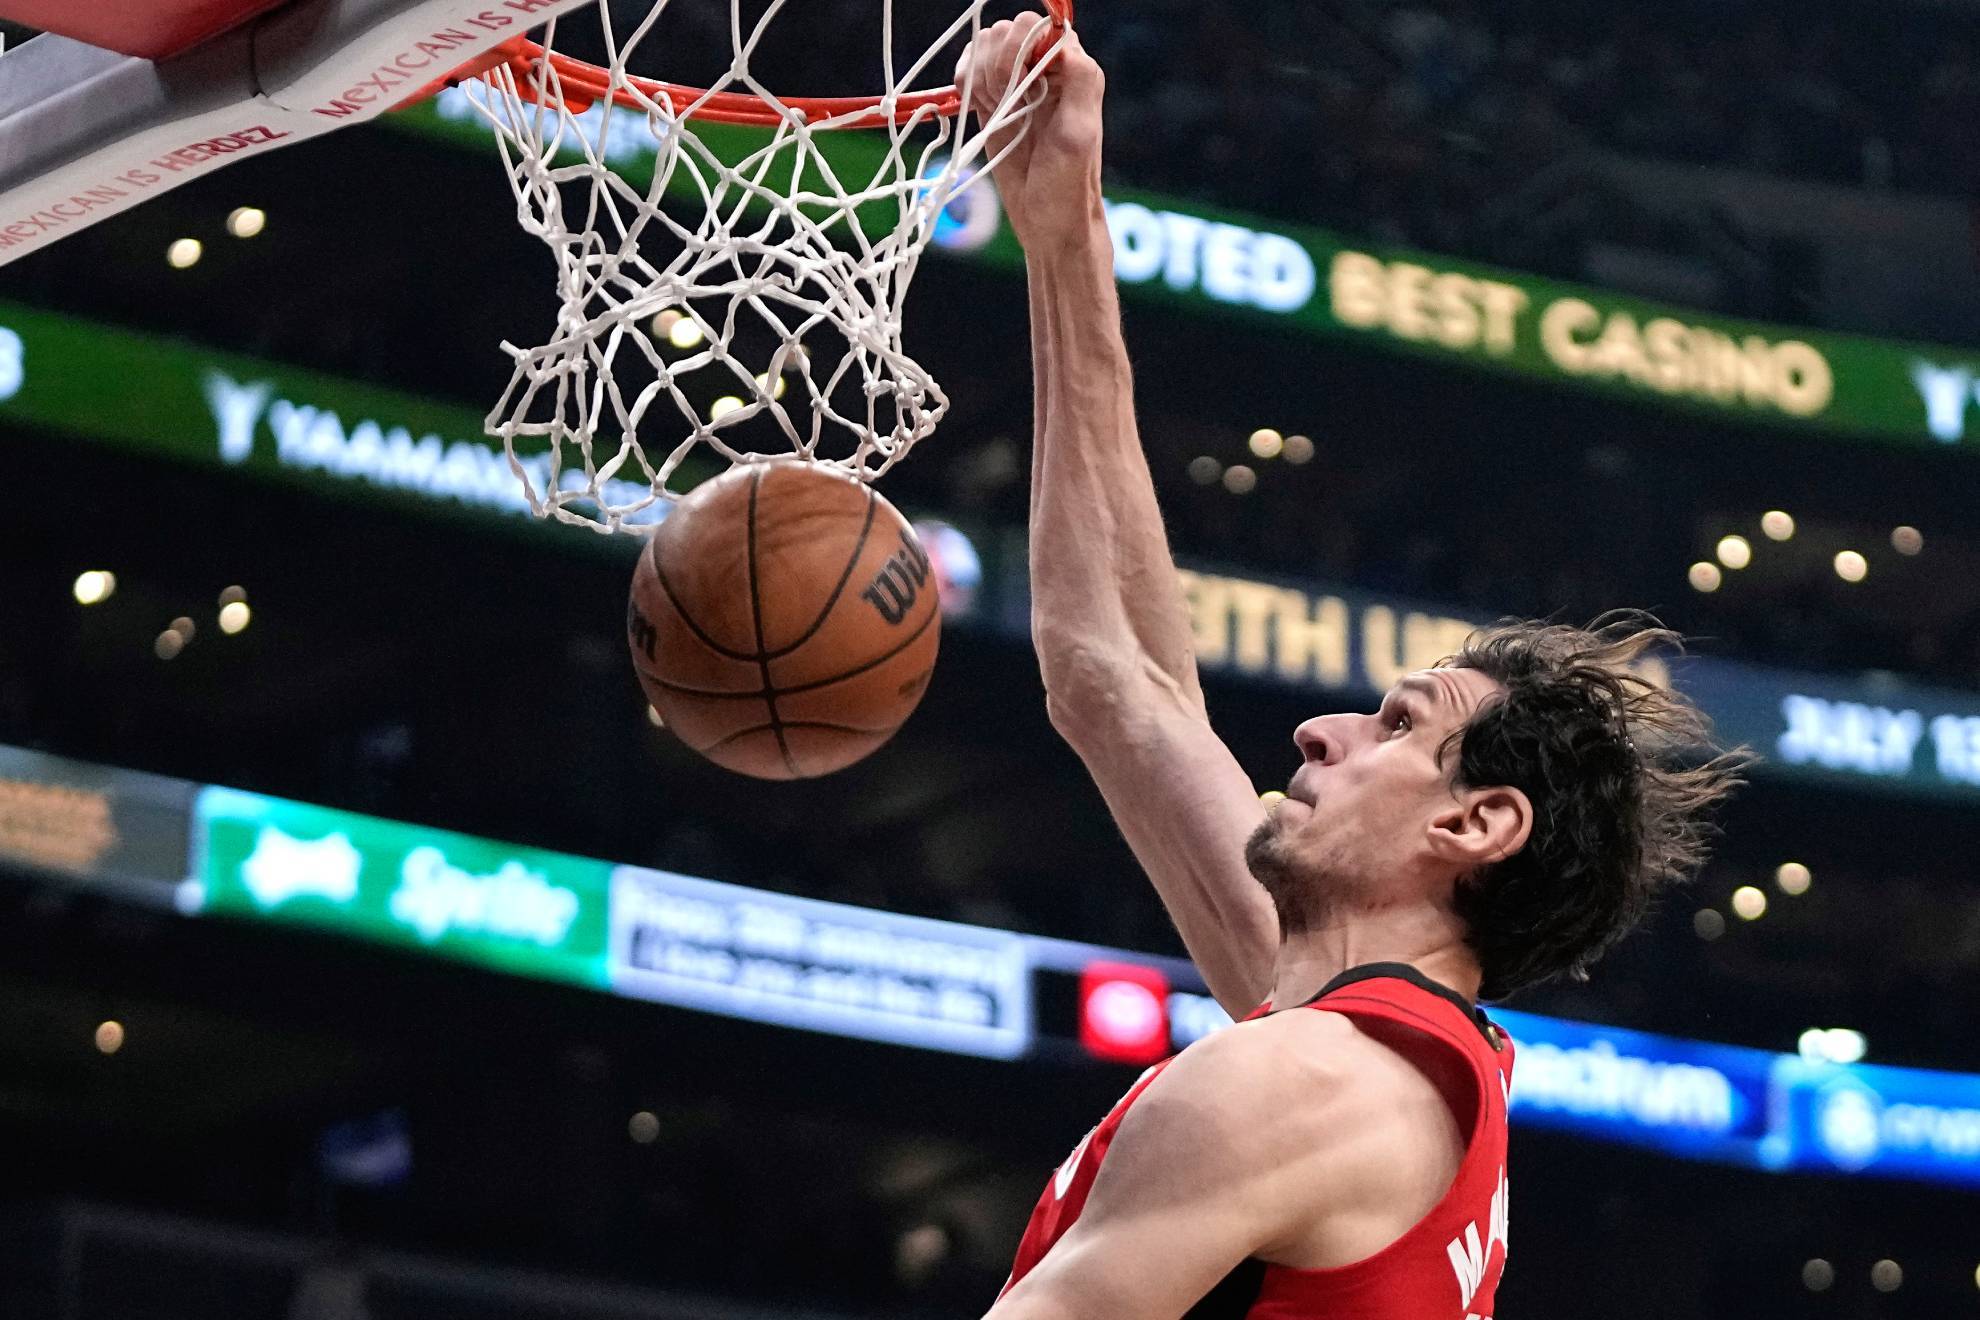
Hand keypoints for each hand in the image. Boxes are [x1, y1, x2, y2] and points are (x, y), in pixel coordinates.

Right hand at [957, 14, 1104, 254]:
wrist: (1047, 223)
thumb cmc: (1070, 185)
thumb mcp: (1079, 134)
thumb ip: (1079, 80)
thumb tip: (1063, 39)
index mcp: (1073, 68)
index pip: (1038, 26)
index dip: (1021, 48)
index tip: (1022, 84)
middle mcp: (1044, 69)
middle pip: (1006, 31)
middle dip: (998, 62)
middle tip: (1007, 101)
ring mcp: (1016, 84)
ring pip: (983, 47)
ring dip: (980, 75)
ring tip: (996, 109)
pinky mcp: (992, 102)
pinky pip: (968, 70)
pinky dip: (964, 83)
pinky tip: (979, 108)